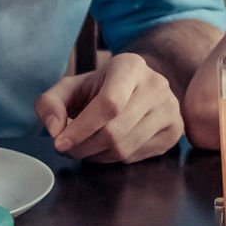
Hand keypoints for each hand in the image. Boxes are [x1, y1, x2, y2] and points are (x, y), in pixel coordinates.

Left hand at [35, 52, 182, 162]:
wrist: (135, 87)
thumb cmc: (98, 88)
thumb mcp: (69, 88)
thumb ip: (50, 103)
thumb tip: (55, 129)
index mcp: (130, 66)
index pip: (109, 103)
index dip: (82, 128)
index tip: (60, 143)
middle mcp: (156, 84)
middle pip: (115, 131)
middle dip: (83, 147)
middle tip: (68, 149)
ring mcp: (170, 108)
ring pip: (125, 148)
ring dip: (96, 156)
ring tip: (85, 147)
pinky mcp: (175, 129)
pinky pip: (137, 156)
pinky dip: (114, 159)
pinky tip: (106, 147)